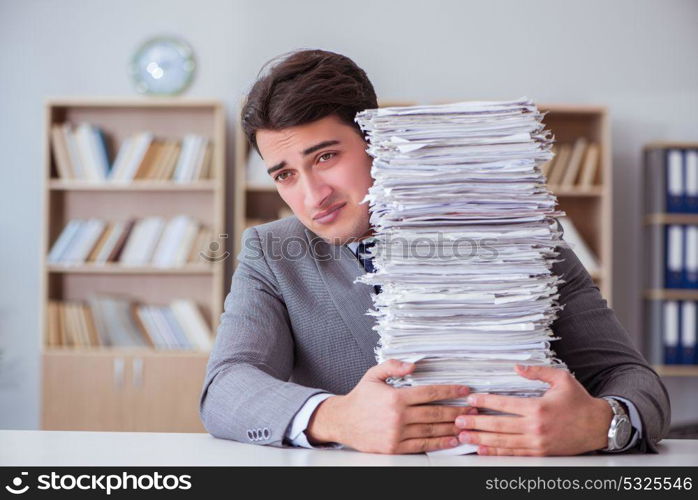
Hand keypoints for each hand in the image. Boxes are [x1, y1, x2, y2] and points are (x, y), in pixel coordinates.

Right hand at [306, 359, 475, 453]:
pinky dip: (440, 443)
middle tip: (473, 409)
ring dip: (453, 427)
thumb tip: (413, 364)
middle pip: (435, 413)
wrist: (342, 422)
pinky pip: (422, 445)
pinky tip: (451, 440)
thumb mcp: (373, 375)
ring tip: (468, 423)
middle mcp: (398, 416)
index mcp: (395, 397)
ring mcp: (397, 434)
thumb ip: (393, 366)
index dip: (450, 390)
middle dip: (457, 410)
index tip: (464, 390)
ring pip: (432, 430)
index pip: (430, 393)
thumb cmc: (360, 398)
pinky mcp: (395, 447)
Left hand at [455, 364, 612, 455]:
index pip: (504, 405)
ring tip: (464, 437)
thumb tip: (517, 366)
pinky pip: (514, 454)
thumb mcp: (561, 379)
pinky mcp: (540, 453)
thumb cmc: (580, 402)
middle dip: (475, 423)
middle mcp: (535, 427)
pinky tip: (483, 450)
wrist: (599, 426)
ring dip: (481, 440)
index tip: (471, 400)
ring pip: (503, 442)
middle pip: (498, 426)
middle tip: (458, 421)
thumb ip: (537, 371)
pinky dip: (497, 453)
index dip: (485, 402)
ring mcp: (537, 443)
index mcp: (538, 408)